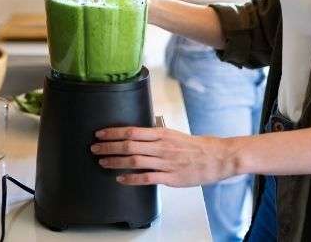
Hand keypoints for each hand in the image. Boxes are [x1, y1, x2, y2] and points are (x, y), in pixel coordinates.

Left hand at [90, 126, 235, 186]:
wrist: (215, 157)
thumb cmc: (194, 146)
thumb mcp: (173, 134)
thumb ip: (155, 136)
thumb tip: (136, 135)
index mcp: (161, 134)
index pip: (132, 131)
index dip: (114, 132)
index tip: (100, 133)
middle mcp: (161, 146)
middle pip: (129, 145)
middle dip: (109, 146)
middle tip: (95, 148)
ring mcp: (165, 162)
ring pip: (135, 161)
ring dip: (115, 161)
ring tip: (102, 162)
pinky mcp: (170, 177)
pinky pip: (147, 178)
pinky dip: (131, 178)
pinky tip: (121, 179)